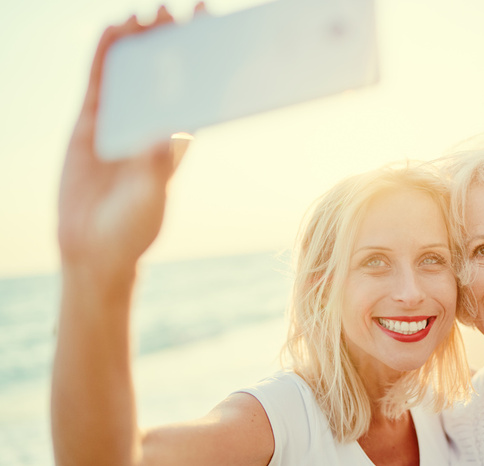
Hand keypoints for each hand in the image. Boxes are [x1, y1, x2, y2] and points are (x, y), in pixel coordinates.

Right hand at [58, 7, 186, 279]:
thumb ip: (155, 164)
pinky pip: (98, 85)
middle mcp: (149, 129)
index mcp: (174, 145)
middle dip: (169, 46)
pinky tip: (111, 31)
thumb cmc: (133, 230)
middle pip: (161, 79)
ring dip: (137, 46)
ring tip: (146, 15)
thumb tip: (168, 130)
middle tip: (177, 11)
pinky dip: (103, 58)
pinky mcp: (89, 127)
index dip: (201, 69)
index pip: (191, 98)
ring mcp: (118, 125)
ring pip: (129, 76)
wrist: (93, 250)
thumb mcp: (150, 197)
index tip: (212, 39)